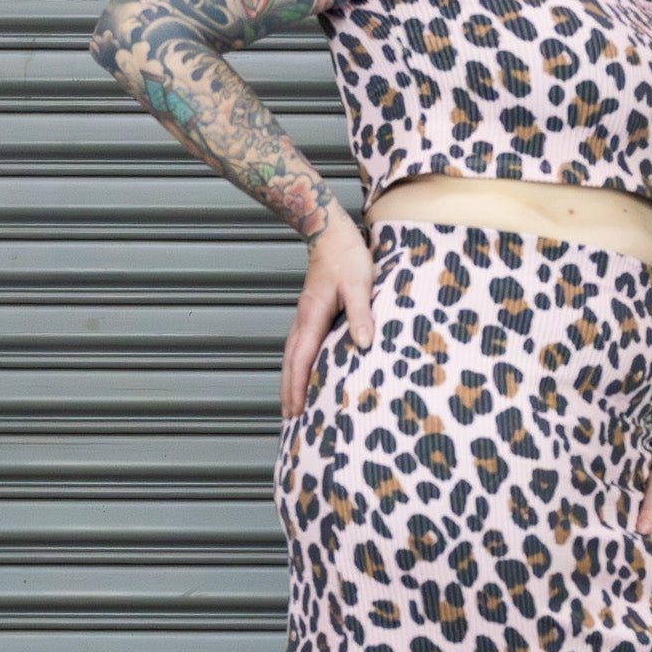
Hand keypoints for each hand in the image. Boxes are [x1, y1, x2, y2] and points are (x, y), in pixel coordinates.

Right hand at [280, 211, 374, 419]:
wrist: (331, 233)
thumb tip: (363, 345)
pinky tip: (304, 373)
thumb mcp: (360, 285)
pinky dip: (297, 365)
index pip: (301, 359)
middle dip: (288, 390)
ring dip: (290, 379)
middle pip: (289, 362)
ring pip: (291, 355)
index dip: (297, 386)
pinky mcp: (311, 314)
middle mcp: (303, 320)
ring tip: (291, 403)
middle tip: (288, 418)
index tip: (295, 409)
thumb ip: (360, 314)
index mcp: (313, 316)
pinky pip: (299, 346)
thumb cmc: (348, 257)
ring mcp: (305, 317)